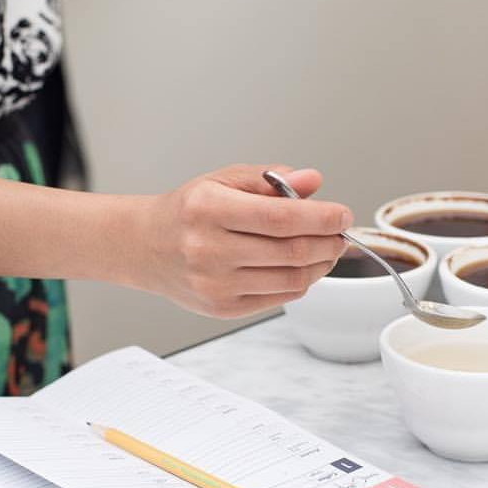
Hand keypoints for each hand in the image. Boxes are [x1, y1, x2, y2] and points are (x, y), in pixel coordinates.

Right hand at [135, 164, 352, 317]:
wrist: (145, 246)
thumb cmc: (188, 211)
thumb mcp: (224, 180)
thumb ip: (270, 179)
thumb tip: (313, 181)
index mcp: (208, 208)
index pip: (281, 217)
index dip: (321, 218)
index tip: (342, 215)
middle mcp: (207, 249)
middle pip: (290, 251)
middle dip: (327, 242)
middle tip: (340, 234)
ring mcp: (214, 284)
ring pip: (290, 279)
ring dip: (319, 264)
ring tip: (326, 249)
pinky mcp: (221, 308)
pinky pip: (278, 297)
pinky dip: (299, 282)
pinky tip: (300, 266)